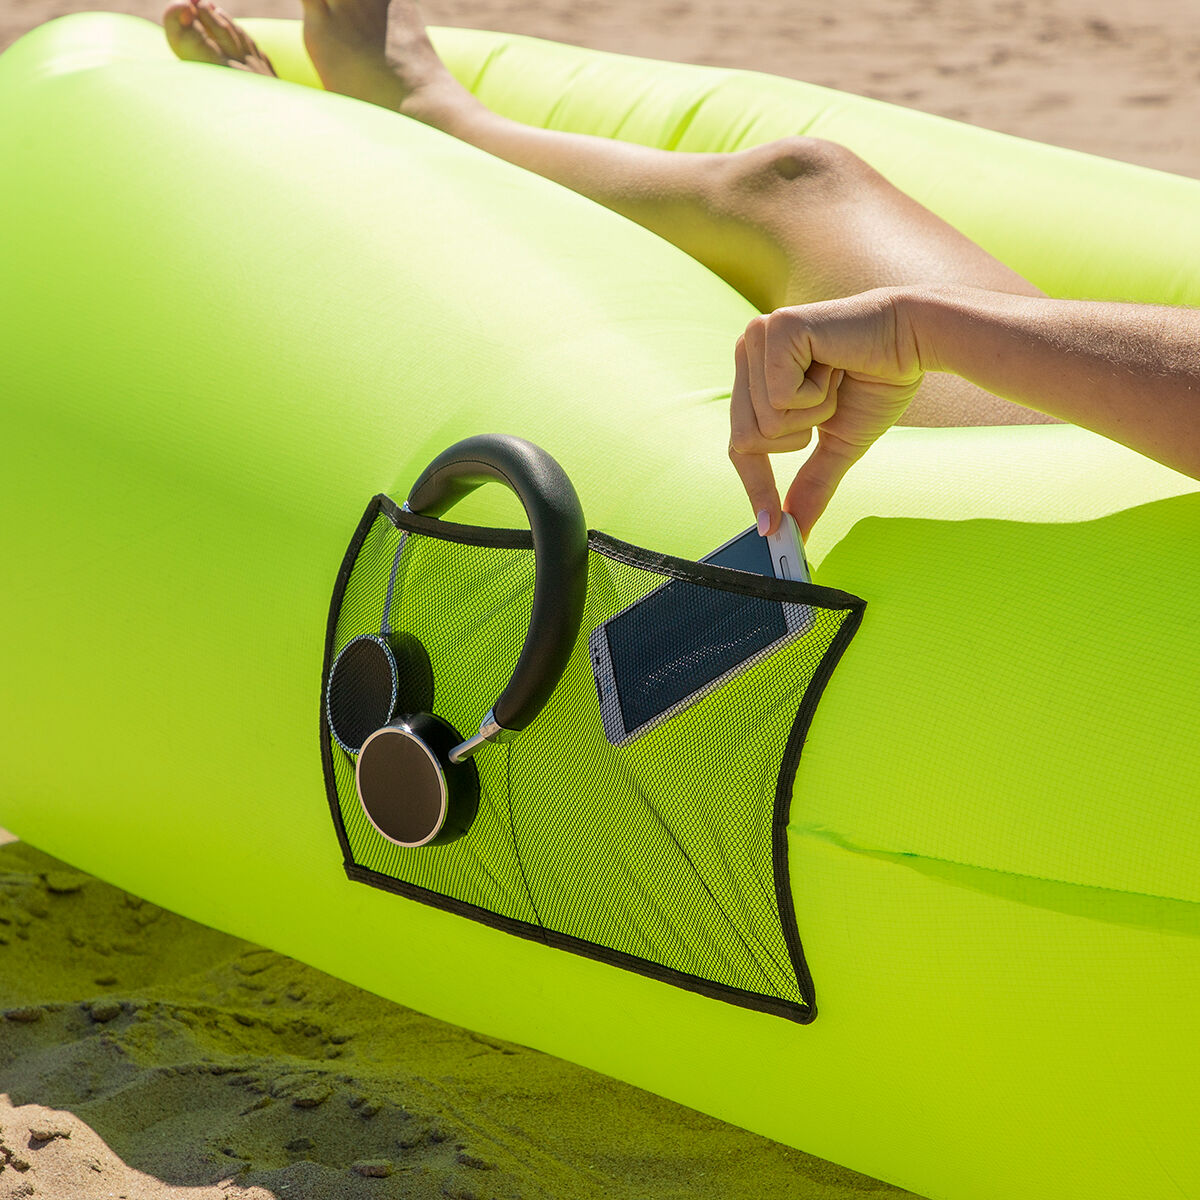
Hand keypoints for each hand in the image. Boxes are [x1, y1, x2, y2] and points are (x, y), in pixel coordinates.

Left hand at [728, 287, 924, 539]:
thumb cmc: (877, 381)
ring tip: (835, 376)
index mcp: (755, 374)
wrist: (916, 340)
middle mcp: (747, 351)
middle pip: (746, 439)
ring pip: (765, 422)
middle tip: (831, 399)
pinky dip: (817, 394)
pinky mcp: (776, 329)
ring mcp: (757, 336)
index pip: (740, 444)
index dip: (756, 485)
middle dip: (799, 436)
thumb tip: (795, 531)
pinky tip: (834, 362)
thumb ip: (811, 483)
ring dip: (813, 412)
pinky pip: (781, 398)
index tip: (770, 527)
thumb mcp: (837, 443)